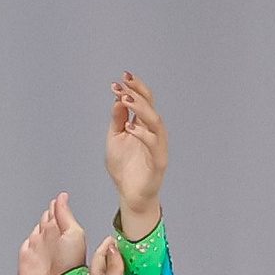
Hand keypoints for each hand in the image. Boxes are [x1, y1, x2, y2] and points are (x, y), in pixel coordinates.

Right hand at [16, 194, 86, 274]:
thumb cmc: (70, 265)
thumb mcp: (73, 233)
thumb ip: (65, 214)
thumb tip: (62, 197)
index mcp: (64, 231)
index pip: (58, 214)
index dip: (57, 207)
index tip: (59, 199)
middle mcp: (51, 239)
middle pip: (47, 220)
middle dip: (49, 214)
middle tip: (52, 206)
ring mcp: (39, 248)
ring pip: (38, 231)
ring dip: (40, 225)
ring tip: (46, 219)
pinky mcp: (27, 257)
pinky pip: (26, 244)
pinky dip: (29, 240)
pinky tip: (33, 238)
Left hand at [104, 72, 167, 239]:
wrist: (129, 195)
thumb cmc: (124, 168)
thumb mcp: (115, 138)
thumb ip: (118, 119)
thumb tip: (119, 98)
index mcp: (144, 126)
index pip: (144, 101)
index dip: (134, 88)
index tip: (119, 80)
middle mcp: (154, 133)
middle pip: (151, 107)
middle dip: (138, 92)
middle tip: (123, 84)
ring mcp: (158, 146)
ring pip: (155, 122)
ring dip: (141, 108)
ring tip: (125, 99)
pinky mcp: (158, 161)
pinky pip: (154, 144)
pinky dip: (142, 134)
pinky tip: (129, 127)